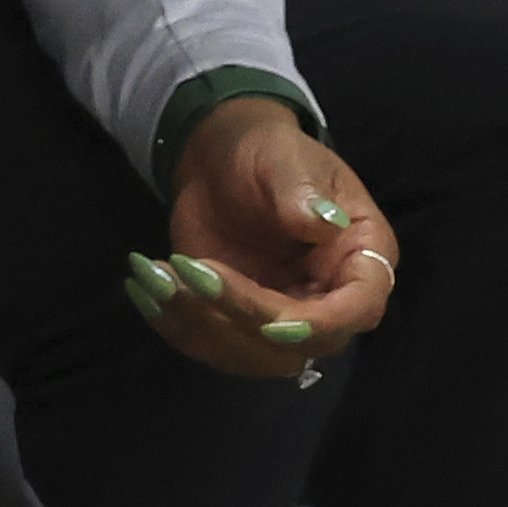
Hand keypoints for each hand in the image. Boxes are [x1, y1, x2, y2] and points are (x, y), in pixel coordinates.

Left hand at [130, 99, 398, 381]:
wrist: (223, 159)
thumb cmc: (267, 151)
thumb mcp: (285, 157)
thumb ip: (302, 192)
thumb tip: (329, 222)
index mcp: (362, 256)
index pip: (359, 307)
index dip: (320, 324)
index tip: (271, 321)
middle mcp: (331, 298)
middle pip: (301, 342)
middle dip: (241, 315)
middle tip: (190, 270)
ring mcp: (285, 316)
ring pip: (254, 356)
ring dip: (202, 325)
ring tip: (156, 275)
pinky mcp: (241, 322)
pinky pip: (216, 346)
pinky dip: (177, 325)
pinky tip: (145, 287)